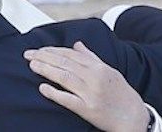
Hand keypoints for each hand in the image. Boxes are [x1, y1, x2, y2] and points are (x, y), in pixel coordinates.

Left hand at [23, 41, 149, 131]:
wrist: (134, 117)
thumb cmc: (120, 93)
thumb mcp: (108, 71)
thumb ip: (90, 57)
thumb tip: (76, 44)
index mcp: (98, 67)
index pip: (70, 54)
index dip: (52, 51)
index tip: (38, 50)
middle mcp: (94, 78)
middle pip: (64, 63)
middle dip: (44, 57)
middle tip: (28, 55)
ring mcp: (91, 93)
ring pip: (64, 77)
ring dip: (46, 70)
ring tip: (32, 65)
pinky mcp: (88, 109)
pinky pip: (68, 100)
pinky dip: (54, 93)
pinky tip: (42, 87)